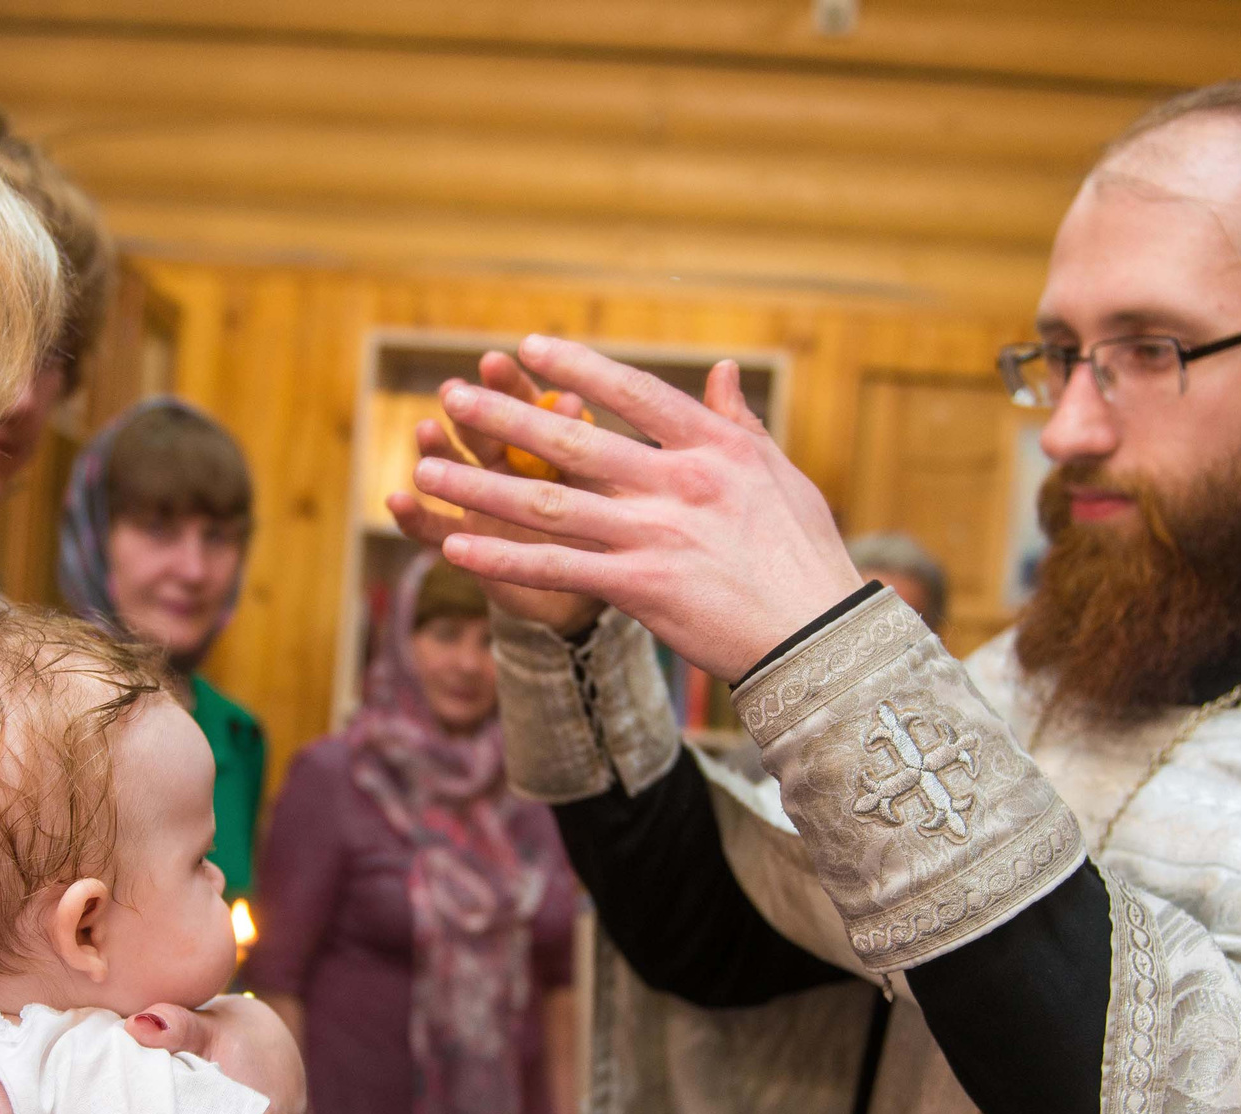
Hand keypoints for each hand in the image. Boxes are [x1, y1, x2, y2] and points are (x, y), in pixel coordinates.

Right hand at [387, 350, 604, 636]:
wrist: (590, 584)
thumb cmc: (604, 526)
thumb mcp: (600, 486)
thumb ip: (584, 446)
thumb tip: (574, 397)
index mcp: (543, 443)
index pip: (523, 404)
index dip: (508, 385)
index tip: (494, 363)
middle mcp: (505, 466)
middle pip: (482, 431)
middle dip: (468, 410)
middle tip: (453, 390)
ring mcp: (480, 502)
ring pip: (452, 472)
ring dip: (436, 452)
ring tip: (424, 432)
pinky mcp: (464, 541)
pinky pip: (433, 529)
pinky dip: (413, 517)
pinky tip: (395, 502)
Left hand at [409, 335, 863, 680]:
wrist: (818, 637)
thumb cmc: (805, 556)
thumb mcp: (778, 475)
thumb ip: (738, 423)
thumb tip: (721, 371)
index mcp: (713, 447)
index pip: (632, 393)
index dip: (576, 368)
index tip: (528, 349)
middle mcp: (678, 482)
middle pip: (572, 440)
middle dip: (503, 417)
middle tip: (451, 394)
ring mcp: (655, 534)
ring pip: (548, 502)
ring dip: (479, 483)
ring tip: (422, 466)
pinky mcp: (640, 586)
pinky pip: (555, 568)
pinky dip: (501, 556)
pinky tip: (454, 544)